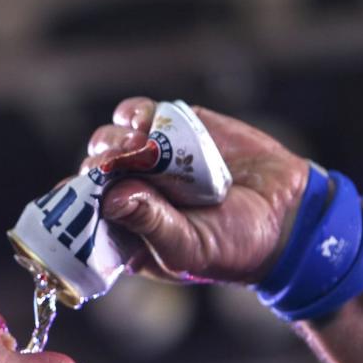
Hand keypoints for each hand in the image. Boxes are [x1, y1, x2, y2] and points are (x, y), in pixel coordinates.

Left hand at [82, 97, 310, 284]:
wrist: (287, 215)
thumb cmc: (234, 246)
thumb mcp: (190, 248)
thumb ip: (151, 225)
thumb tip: (112, 198)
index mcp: (125, 230)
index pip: (82, 213)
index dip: (75, 201)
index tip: (82, 193)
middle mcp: (131, 192)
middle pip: (92, 171)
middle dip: (98, 165)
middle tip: (113, 164)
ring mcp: (149, 159)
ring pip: (110, 138)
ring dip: (114, 138)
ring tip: (136, 145)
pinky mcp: (173, 127)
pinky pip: (141, 114)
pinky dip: (138, 114)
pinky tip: (147, 124)